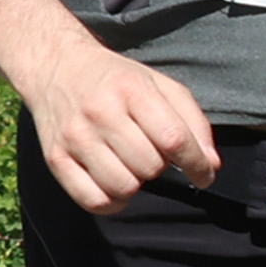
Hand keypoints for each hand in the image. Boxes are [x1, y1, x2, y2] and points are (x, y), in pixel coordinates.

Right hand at [20, 39, 220, 214]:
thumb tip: (210, 165)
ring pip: (123, 187)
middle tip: (150, 152)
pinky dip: (111, 200)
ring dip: (136, 182)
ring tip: (130, 165)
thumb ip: (191, 121)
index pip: (174, 139)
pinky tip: (112, 182)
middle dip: (160, 166)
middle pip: (150, 166)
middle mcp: (100, 112)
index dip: (197, 164)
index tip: (204, 174)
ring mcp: (75, 137)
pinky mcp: (55, 158)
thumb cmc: (114, 79)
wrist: (55, 66)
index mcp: (131, 89)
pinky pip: (93, 201)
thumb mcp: (158, 84)